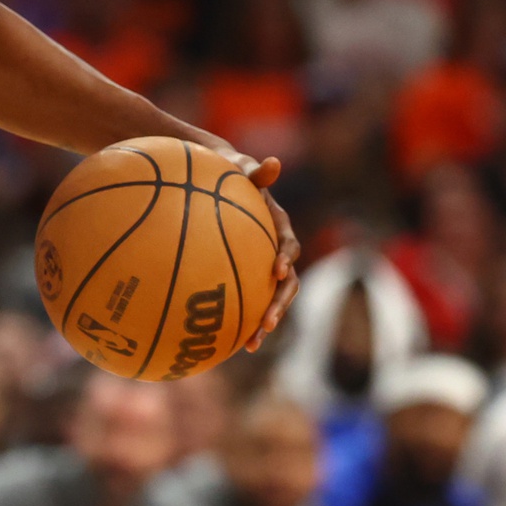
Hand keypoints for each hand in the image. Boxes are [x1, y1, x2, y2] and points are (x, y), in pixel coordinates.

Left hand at [231, 154, 300, 350]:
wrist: (217, 183)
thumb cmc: (229, 173)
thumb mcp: (240, 167)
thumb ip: (255, 171)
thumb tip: (273, 162)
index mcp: (277, 225)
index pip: (287, 244)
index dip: (285, 257)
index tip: (277, 272)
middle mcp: (275, 249)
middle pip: (287, 283)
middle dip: (279, 304)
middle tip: (267, 322)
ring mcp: (263, 265)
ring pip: (272, 299)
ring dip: (265, 321)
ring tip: (251, 343)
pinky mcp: (248, 276)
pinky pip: (249, 301)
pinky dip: (242, 321)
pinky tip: (227, 342)